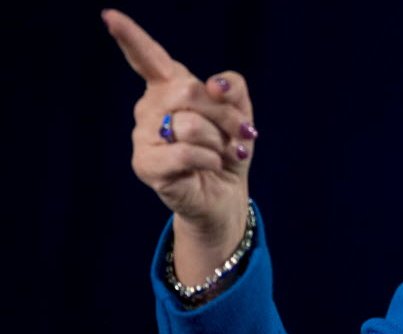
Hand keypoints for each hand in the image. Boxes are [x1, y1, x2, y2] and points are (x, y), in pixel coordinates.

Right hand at [102, 9, 255, 282]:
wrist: (225, 195)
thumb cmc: (227, 151)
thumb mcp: (241, 115)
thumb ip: (232, 88)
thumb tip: (212, 83)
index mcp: (169, 88)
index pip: (149, 58)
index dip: (130, 37)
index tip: (109, 16)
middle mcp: (149, 108)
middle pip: (189, 91)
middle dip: (225, 114)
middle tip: (238, 134)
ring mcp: (143, 136)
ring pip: (190, 124)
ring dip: (219, 142)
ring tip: (219, 155)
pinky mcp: (146, 165)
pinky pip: (187, 152)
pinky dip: (210, 160)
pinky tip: (208, 167)